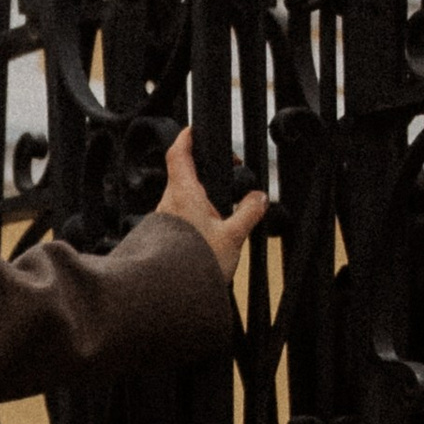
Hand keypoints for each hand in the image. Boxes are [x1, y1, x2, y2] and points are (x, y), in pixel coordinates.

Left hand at [157, 126, 267, 284]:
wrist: (171, 293)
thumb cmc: (198, 262)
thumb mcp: (233, 236)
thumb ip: (248, 213)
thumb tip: (260, 196)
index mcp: (183, 192)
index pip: (179, 153)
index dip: (187, 138)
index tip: (195, 130)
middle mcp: (169, 201)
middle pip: (183, 175)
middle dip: (204, 172)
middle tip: (227, 174)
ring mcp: (164, 218)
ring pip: (182, 197)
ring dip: (201, 197)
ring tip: (224, 209)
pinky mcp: (164, 235)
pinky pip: (180, 216)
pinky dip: (195, 215)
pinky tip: (211, 231)